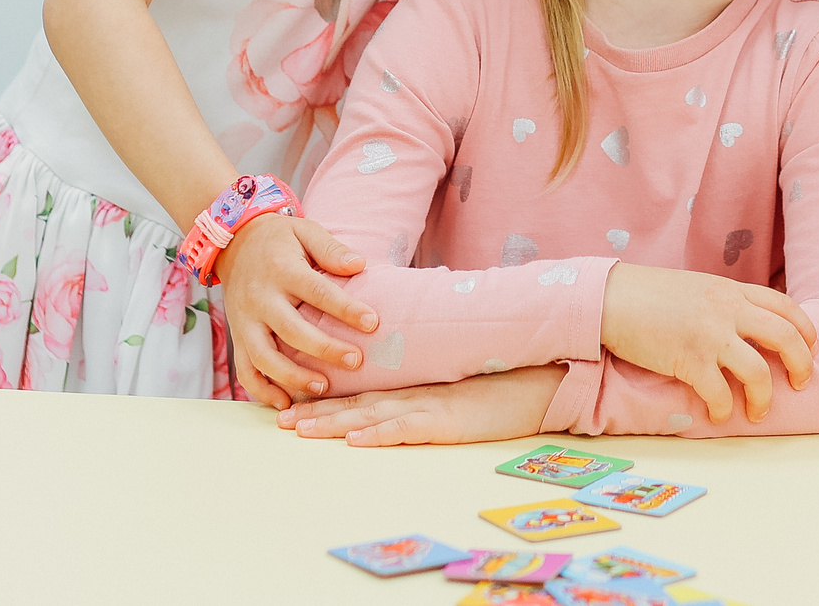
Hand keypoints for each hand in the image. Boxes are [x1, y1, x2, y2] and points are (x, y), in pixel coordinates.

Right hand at [217, 213, 374, 408]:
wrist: (234, 244)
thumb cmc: (279, 240)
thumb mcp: (305, 231)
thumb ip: (330, 249)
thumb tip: (359, 264)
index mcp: (282, 270)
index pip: (317, 292)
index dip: (345, 309)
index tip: (373, 323)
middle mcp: (260, 298)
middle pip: (291, 330)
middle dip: (324, 349)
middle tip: (356, 361)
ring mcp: (245, 321)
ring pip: (264, 357)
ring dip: (292, 377)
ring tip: (323, 387)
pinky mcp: (237, 338)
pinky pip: (245, 371)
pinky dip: (262, 391)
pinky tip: (286, 402)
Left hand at [279, 365, 565, 445]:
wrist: (538, 379)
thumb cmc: (502, 383)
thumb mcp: (458, 384)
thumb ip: (431, 383)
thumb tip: (407, 388)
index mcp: (416, 388)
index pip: (362, 395)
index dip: (326, 401)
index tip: (292, 406)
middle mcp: (415, 394)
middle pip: (356, 406)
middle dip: (316, 414)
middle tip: (280, 420)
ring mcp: (430, 406)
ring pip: (371, 416)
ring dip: (333, 424)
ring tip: (300, 430)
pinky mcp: (447, 421)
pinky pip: (407, 429)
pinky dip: (379, 435)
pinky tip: (356, 441)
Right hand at [599, 264, 816, 423]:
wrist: (611, 297)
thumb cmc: (650, 295)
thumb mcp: (699, 288)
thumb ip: (726, 303)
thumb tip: (747, 328)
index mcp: (731, 290)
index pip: (785, 306)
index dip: (805, 329)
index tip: (810, 347)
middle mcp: (728, 309)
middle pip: (785, 336)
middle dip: (802, 364)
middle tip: (800, 383)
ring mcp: (710, 335)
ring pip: (759, 371)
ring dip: (764, 397)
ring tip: (759, 411)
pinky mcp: (688, 360)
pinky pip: (720, 393)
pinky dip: (725, 410)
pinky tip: (720, 415)